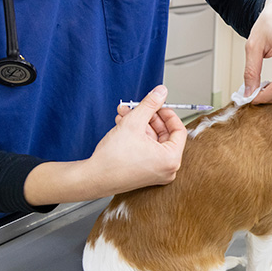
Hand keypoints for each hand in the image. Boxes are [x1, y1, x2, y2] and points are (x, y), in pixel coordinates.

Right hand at [23, 85, 186, 205]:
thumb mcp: (134, 122)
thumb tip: (161, 92)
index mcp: (171, 159)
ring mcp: (156, 172)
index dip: (167, 113)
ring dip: (139, 124)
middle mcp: (167, 168)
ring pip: (152, 140)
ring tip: (124, 114)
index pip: (178, 129)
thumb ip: (150, 104)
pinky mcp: (145, 172)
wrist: (93, 178)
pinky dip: (136, 136)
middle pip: (164, 134)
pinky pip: (146, 148)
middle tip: (138, 106)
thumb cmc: (112, 159)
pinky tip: (122, 125)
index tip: (158, 105)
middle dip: (148, 117)